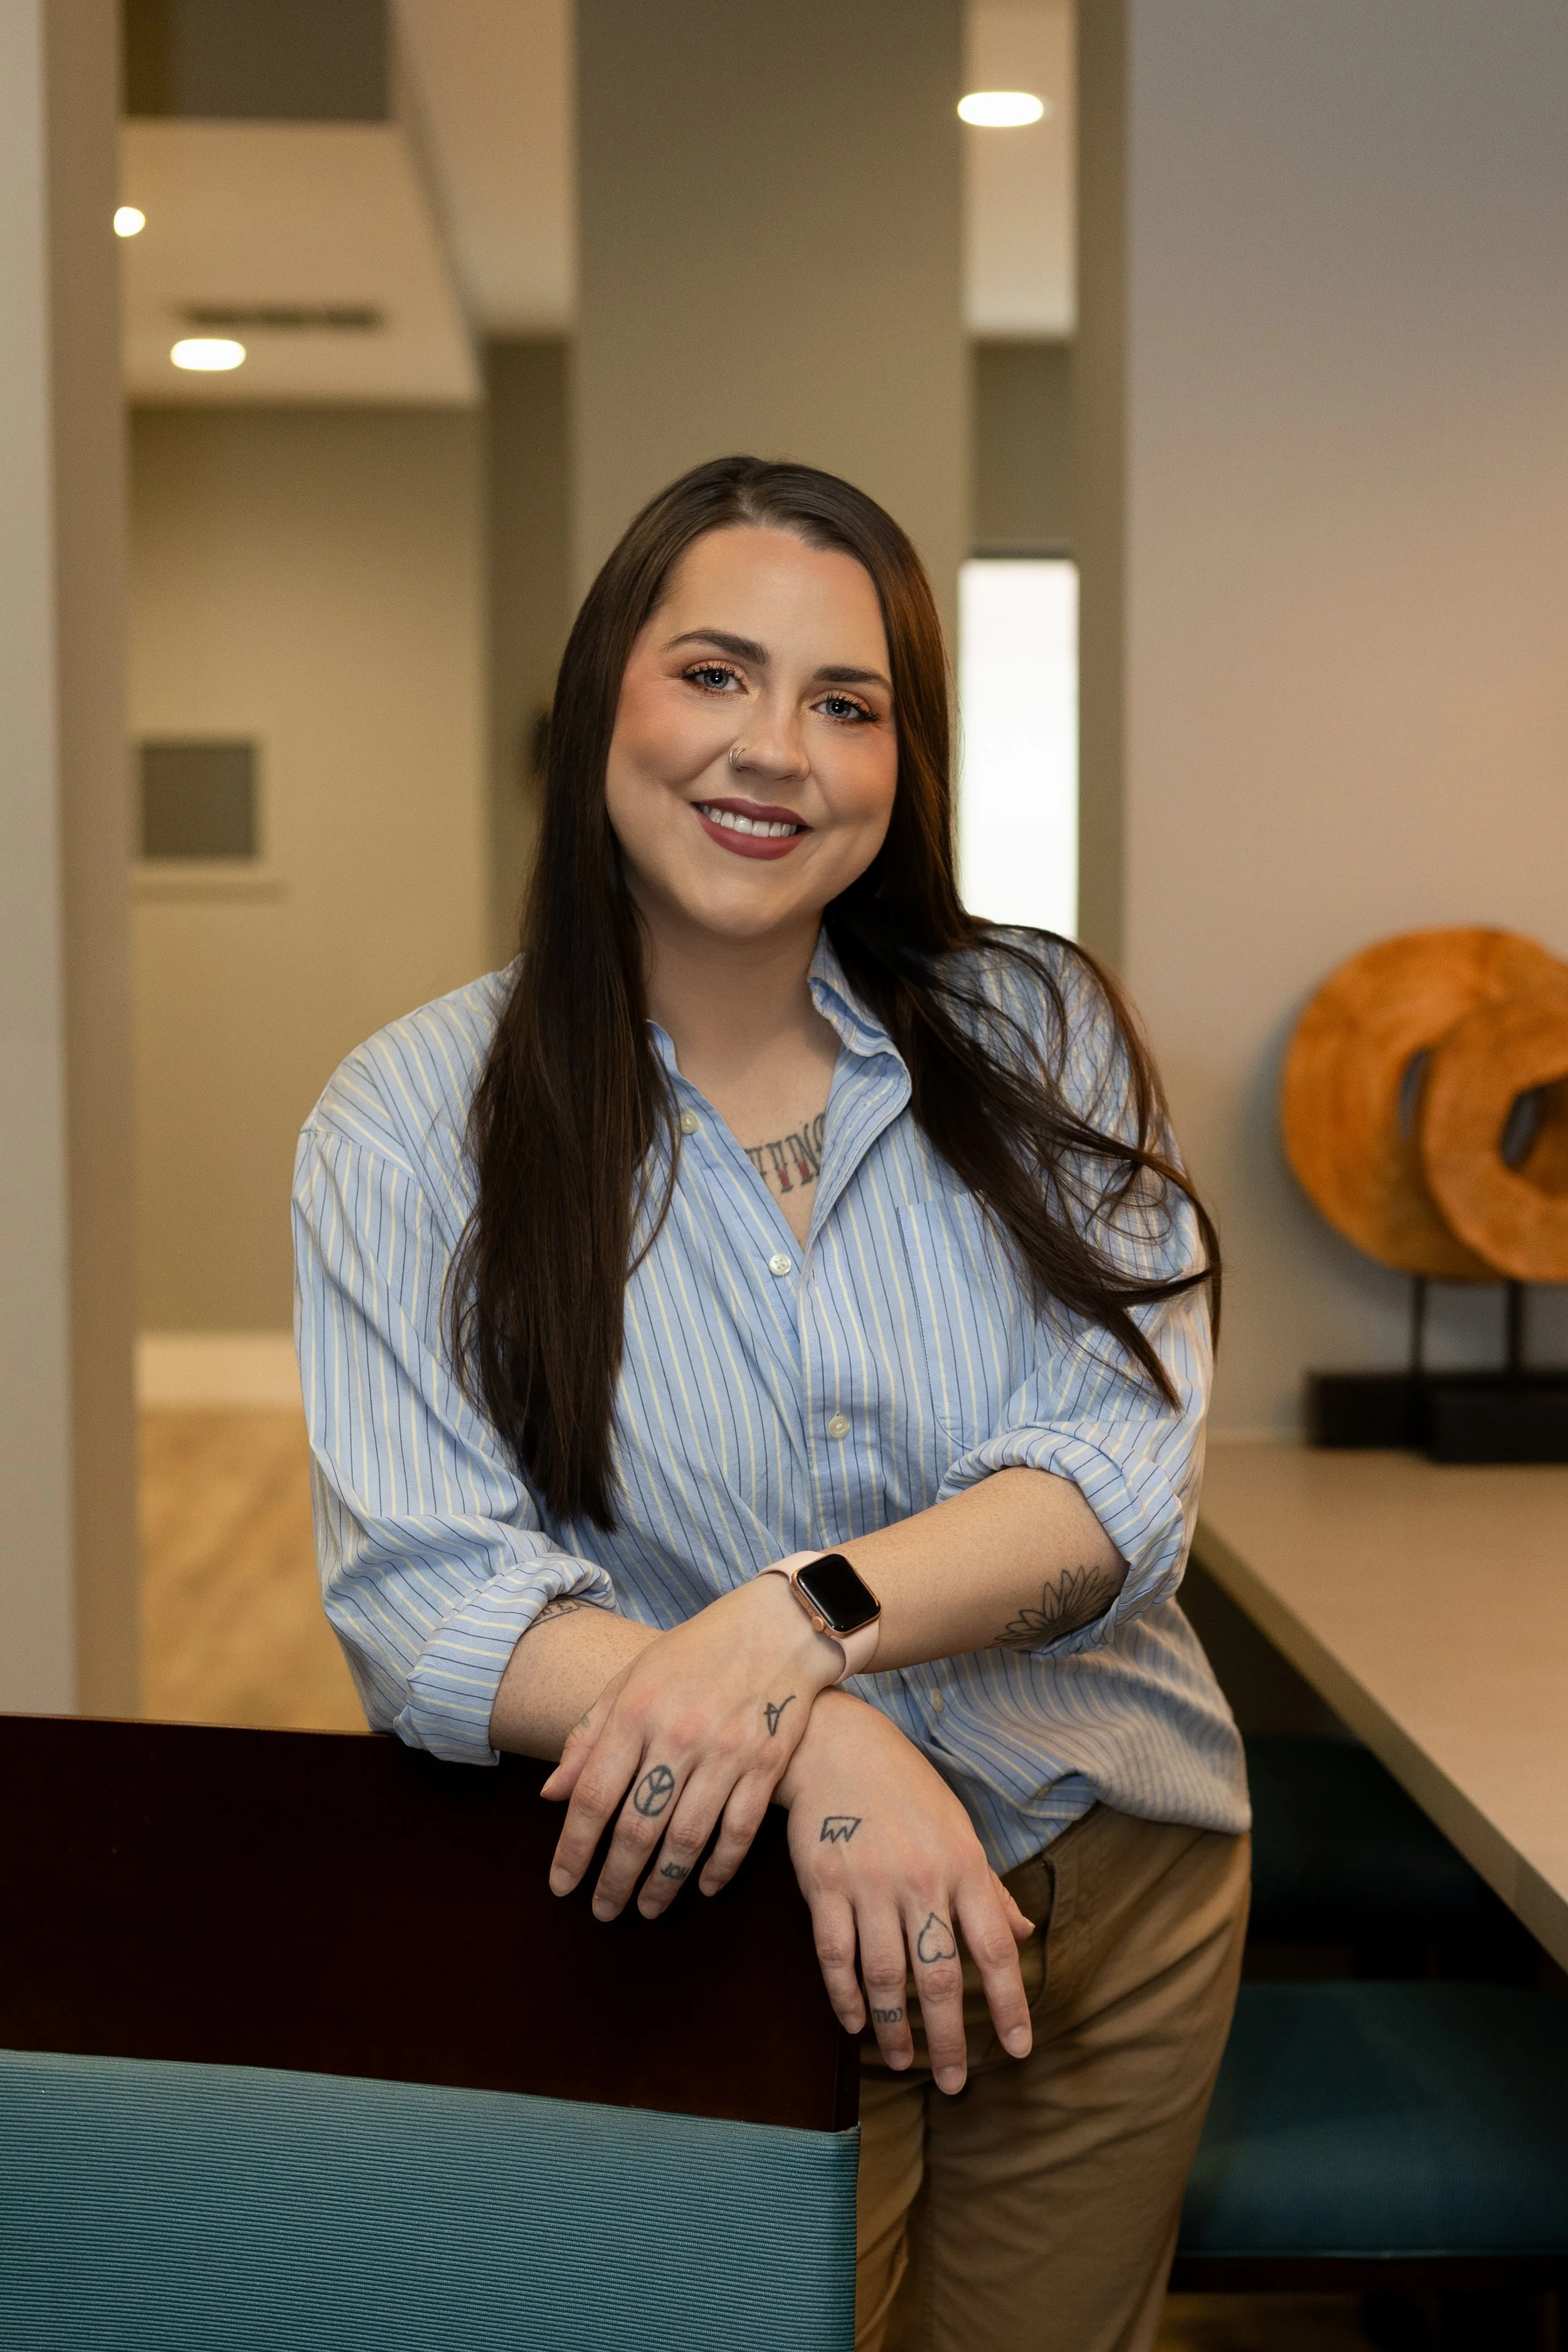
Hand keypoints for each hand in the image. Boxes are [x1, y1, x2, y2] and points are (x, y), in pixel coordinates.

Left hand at [541, 1560, 843, 1919]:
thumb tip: (550, 1795)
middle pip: (637, 1827)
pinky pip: (739, 1830)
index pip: (593, 1796)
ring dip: (663, 1883)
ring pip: (686, 1838)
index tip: (561, 1886)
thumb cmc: (694, 1653)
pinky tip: (703, 1886)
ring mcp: (726, 1751)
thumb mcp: (632, 1679)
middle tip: (603, 1911)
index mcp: (636, 1712)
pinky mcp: (766, 1762)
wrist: (776, 1626)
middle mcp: (678, 1735)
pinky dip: (720, 1866)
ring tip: (646, 1907)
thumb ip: (589, 1735)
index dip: (573, 1849)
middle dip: (614, 1879)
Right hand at [779, 1692, 1034, 2093]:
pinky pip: (835, 1956)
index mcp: (963, 1865)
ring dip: (895, 2029)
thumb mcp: (959, 1828)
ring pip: (885, 1978)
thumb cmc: (905, 1787)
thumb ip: (990, 1887)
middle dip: (949, 2040)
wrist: (835, 1743)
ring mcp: (869, 1884)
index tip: (1017, 2051)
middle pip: (939, 1978)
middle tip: (954, 2083)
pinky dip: (845, 1997)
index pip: (996, 1949)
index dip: (1009, 2005)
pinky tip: (854, 2023)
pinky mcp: (823, 1885)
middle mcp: (920, 1880)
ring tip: (905, 2061)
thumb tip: (1025, 1933)